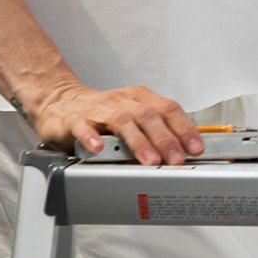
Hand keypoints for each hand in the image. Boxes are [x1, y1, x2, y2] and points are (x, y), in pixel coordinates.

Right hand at [29, 80, 204, 165]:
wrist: (61, 101)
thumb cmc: (102, 112)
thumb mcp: (133, 115)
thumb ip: (155, 129)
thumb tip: (184, 150)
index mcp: (139, 98)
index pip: (168, 109)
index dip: (184, 128)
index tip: (196, 147)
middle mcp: (122, 101)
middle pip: (148, 115)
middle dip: (165, 138)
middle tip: (176, 159)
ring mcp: (98, 110)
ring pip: (122, 120)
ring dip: (138, 141)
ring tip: (148, 159)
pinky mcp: (75, 120)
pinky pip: (83, 127)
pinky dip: (92, 137)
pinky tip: (100, 148)